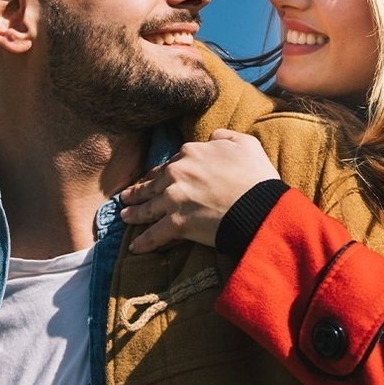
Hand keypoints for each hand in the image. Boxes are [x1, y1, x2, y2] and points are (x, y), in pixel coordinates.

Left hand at [119, 128, 280, 251]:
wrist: (259, 206)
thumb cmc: (256, 176)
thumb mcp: (246, 144)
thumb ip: (224, 137)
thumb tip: (211, 138)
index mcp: (192, 153)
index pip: (171, 162)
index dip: (164, 171)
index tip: (157, 177)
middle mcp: (178, 173)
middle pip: (153, 183)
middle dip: (140, 191)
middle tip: (128, 197)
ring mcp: (174, 198)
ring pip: (148, 207)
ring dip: (135, 213)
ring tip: (125, 216)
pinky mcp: (176, 223)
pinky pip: (155, 234)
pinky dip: (144, 242)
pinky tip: (135, 247)